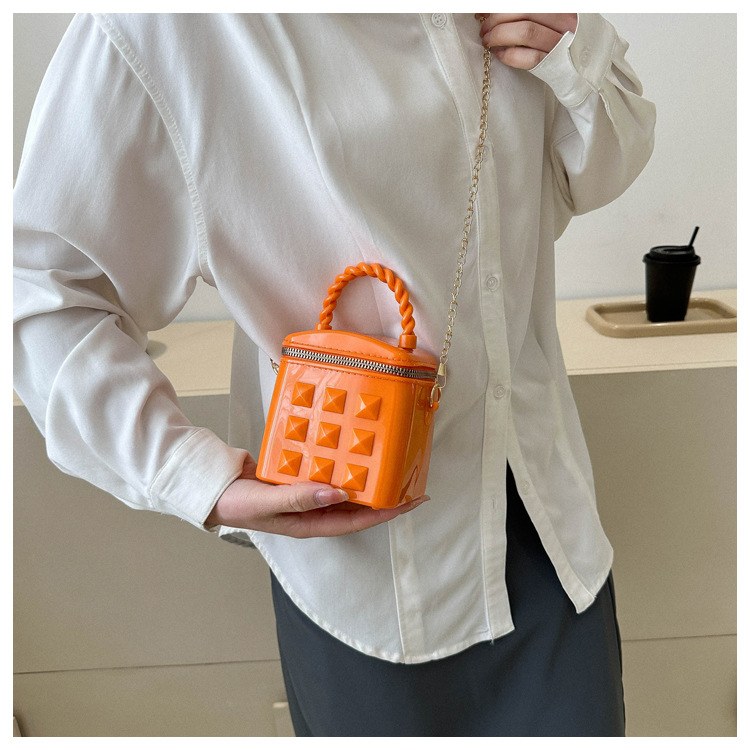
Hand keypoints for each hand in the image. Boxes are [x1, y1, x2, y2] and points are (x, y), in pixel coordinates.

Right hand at [204, 455, 428, 537]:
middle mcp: (314, 511)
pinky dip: (342, 464)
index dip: (384, 513)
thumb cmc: (237, 503)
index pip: (355, 521)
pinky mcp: (300, 479)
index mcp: (310, 523)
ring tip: (389, 465)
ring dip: (365, 480)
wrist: (213, 488)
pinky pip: (328, 473)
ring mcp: (308, 495)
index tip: (409, 502)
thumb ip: (300, 499)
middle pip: (357, 506)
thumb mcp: (267, 503)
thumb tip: (338, 495)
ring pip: (344, 489)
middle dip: (383, 497)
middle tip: (409, 481)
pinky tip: (352, 451)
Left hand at [476, 14, 577, 69]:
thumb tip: (495, 11)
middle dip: (497, 18)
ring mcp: (561, 42)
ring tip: (488, 40)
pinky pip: (529, 57)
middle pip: (524, 11)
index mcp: (562, 6)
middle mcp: (565, 20)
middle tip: (484, 27)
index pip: (527, 1)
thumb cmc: (563, 38)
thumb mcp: (553, 17)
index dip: (500, 5)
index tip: (483, 9)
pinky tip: (499, 54)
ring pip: (526, 32)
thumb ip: (531, 12)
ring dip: (500, 35)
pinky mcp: (555, 64)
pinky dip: (509, 55)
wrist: (584, 67)